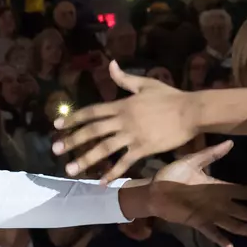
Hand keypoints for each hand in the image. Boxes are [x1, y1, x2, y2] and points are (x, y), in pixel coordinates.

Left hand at [55, 62, 196, 179]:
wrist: (191, 111)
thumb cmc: (170, 97)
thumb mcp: (145, 84)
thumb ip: (124, 79)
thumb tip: (110, 64)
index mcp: (121, 105)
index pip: (92, 112)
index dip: (73, 118)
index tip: (58, 126)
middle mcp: (123, 120)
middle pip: (92, 132)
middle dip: (72, 141)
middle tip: (55, 150)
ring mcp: (132, 136)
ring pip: (103, 149)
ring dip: (85, 159)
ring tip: (70, 170)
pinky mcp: (143, 149)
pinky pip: (124, 162)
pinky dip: (112, 173)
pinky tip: (100, 182)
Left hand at [144, 141, 246, 246]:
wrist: (153, 190)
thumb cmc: (172, 176)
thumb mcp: (192, 161)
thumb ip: (211, 153)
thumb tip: (230, 142)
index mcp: (220, 188)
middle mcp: (219, 203)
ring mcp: (209, 214)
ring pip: (235, 224)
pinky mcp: (197, 222)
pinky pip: (211, 232)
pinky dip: (220, 238)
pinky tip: (231, 246)